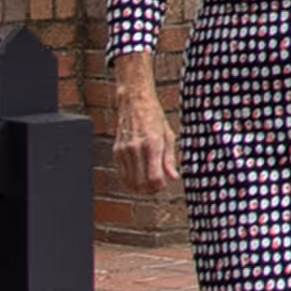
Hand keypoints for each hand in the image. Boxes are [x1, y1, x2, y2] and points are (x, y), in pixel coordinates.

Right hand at [111, 70, 178, 191]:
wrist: (134, 101)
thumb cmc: (154, 116)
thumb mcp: (168, 135)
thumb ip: (170, 159)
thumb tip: (174, 177)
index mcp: (152, 144)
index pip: (154, 177)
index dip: (160, 186)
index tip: (164, 185)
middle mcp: (136, 148)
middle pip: (141, 183)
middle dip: (150, 189)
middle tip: (157, 186)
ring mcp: (124, 150)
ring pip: (129, 181)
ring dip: (140, 187)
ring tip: (148, 182)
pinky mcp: (116, 150)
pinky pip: (121, 173)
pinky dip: (130, 179)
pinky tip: (138, 175)